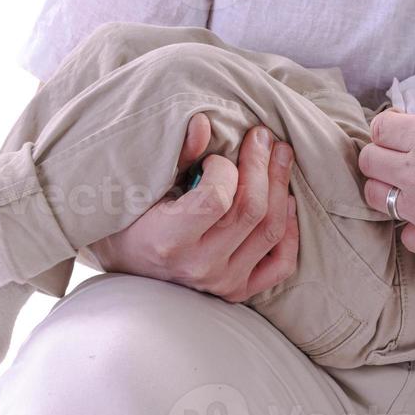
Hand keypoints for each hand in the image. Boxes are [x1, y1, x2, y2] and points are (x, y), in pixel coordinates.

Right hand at [86, 116, 299, 302]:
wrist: (124, 263)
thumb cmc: (129, 218)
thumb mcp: (141, 185)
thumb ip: (176, 155)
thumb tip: (204, 123)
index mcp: (168, 241)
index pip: (217, 200)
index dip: (224, 169)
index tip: (215, 158)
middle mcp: (199, 267)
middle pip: (252, 211)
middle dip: (262, 165)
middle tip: (263, 136)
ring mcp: (222, 283)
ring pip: (271, 231)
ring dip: (281, 186)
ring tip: (280, 156)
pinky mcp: (237, 291)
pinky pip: (281, 264)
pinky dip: (291, 231)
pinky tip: (288, 201)